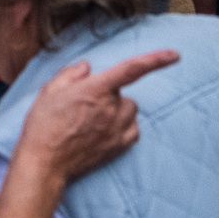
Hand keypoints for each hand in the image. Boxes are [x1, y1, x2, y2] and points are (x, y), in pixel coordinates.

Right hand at [16, 50, 180, 183]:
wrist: (44, 162)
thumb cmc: (43, 125)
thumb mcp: (49, 90)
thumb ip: (72, 73)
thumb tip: (87, 68)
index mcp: (95, 90)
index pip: (132, 70)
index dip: (156, 60)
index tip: (175, 55)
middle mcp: (111, 109)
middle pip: (124, 94)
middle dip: (111, 95)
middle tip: (86, 106)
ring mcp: (117, 130)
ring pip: (130, 111)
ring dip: (119, 110)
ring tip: (94, 120)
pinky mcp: (119, 147)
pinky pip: (134, 130)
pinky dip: (125, 126)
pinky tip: (105, 131)